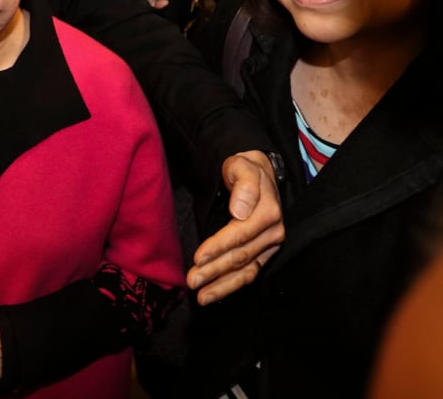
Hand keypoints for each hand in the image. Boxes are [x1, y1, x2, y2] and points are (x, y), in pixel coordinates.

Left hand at [187, 150, 284, 304]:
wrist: (258, 174)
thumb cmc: (245, 170)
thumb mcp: (242, 166)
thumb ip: (243, 185)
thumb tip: (240, 210)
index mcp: (268, 213)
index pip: (239, 235)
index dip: (218, 248)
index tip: (198, 258)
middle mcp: (273, 233)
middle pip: (240, 256)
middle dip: (214, 271)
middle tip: (191, 281)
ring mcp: (270, 246)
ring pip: (246, 271)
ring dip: (222, 286)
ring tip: (201, 297)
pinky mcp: (264, 254)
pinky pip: (250, 274)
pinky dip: (232, 286)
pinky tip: (215, 295)